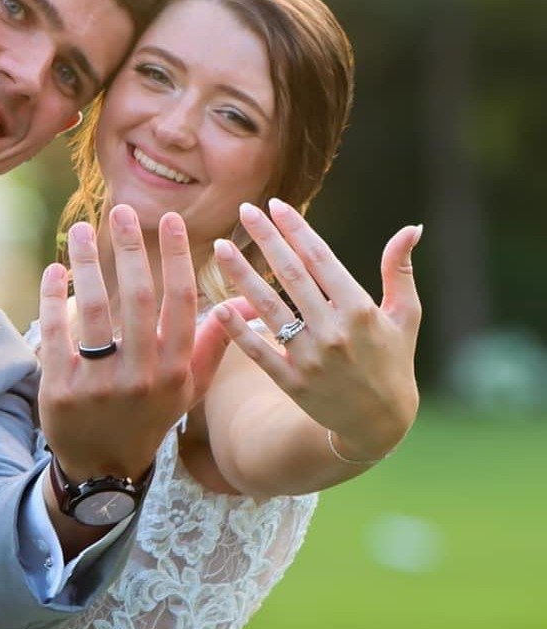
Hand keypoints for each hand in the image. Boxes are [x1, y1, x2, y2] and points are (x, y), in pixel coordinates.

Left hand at [38, 207, 231, 484]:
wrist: (103, 467)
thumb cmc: (149, 416)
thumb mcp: (188, 387)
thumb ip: (214, 342)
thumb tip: (246, 300)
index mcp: (175, 369)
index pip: (181, 302)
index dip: (177, 258)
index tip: (170, 220)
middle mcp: (140, 374)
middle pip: (137, 297)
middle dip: (131, 248)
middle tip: (121, 211)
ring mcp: (98, 382)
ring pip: (93, 309)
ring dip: (88, 263)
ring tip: (84, 230)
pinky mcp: (60, 387)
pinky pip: (57, 331)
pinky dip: (54, 296)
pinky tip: (56, 268)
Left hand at [212, 199, 420, 460]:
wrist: (379, 423)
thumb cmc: (393, 360)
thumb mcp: (405, 316)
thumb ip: (399, 270)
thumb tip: (412, 227)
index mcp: (360, 310)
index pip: (321, 260)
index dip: (296, 230)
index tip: (274, 205)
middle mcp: (333, 331)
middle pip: (291, 276)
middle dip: (266, 240)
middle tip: (243, 211)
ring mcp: (310, 358)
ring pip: (269, 308)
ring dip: (241, 276)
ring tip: (220, 248)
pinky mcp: (291, 382)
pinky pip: (258, 352)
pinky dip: (238, 330)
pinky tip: (217, 307)